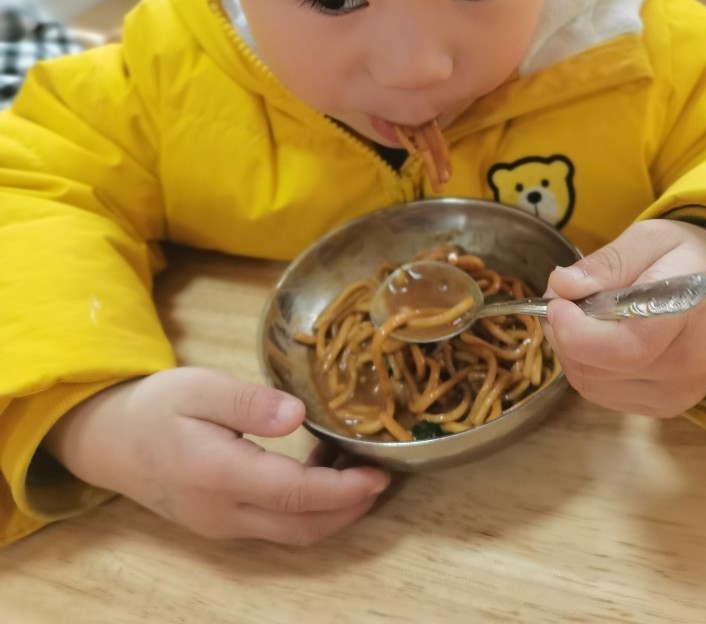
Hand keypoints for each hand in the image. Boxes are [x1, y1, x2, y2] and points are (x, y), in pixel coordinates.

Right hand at [43, 367, 389, 544]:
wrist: (110, 440)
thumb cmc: (156, 408)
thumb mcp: (199, 388)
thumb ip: (248, 402)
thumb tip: (297, 414)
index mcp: (218, 475)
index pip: (295, 494)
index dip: (344, 489)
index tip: (379, 472)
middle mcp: (222, 513)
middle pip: (301, 526)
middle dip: (349, 507)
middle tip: (381, 474)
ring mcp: (221, 525)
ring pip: (290, 533)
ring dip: (331, 510)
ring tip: (355, 466)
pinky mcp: (221, 523)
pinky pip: (275, 526)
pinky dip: (307, 508)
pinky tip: (317, 469)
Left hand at [542, 219, 705, 418]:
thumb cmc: (692, 259)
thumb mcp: (652, 238)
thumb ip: (607, 263)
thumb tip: (561, 286)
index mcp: (692, 312)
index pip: (629, 346)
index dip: (578, 332)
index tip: (557, 304)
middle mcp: (690, 365)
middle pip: (602, 369)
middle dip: (565, 335)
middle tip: (562, 300)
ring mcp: (680, 394)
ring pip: (594, 386)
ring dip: (572, 352)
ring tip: (581, 316)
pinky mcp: (667, 407)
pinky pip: (604, 395)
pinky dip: (588, 368)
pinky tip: (598, 339)